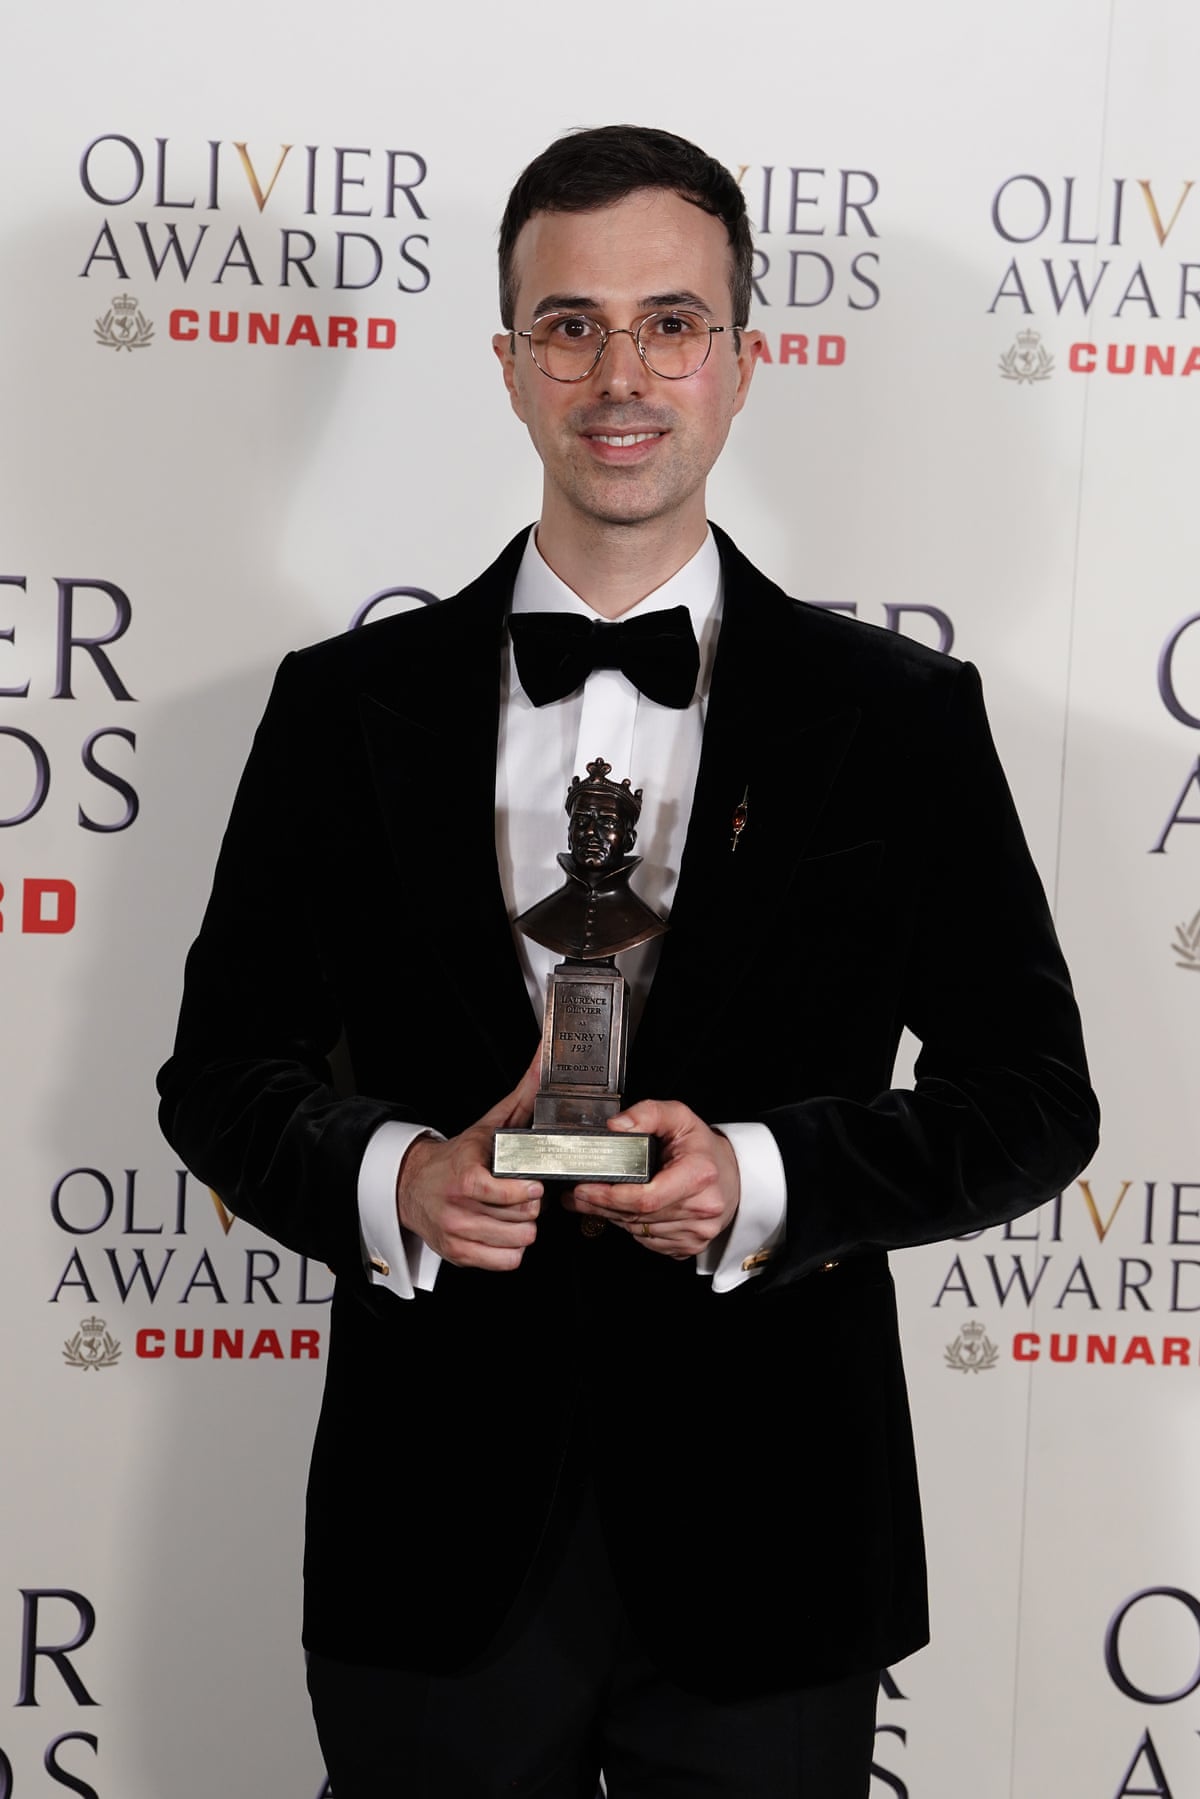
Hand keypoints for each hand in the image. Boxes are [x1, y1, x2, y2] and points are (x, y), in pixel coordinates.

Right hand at [396, 1052, 542, 1270]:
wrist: (410, 1186)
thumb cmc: (456, 1158)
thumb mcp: (487, 1126)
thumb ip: (522, 1096)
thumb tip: (542, 1059)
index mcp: (465, 1176)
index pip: (505, 1195)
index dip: (527, 1191)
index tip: (532, 1183)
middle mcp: (458, 1208)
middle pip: (523, 1220)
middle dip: (531, 1207)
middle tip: (525, 1195)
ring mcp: (457, 1234)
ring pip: (519, 1243)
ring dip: (523, 1228)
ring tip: (515, 1212)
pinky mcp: (458, 1255)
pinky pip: (506, 1262)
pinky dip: (512, 1250)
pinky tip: (504, 1231)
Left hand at [562, 1099, 740, 1258]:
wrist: (732, 1176)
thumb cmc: (701, 1148)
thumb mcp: (678, 1116)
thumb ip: (647, 1114)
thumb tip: (616, 1126)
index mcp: (698, 1175)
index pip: (646, 1198)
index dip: (610, 1196)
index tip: (585, 1188)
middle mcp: (701, 1207)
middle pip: (637, 1216)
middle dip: (600, 1206)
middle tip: (576, 1195)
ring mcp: (697, 1231)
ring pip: (638, 1231)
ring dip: (612, 1218)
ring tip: (593, 1201)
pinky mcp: (690, 1245)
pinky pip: (648, 1241)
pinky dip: (631, 1227)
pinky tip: (623, 1212)